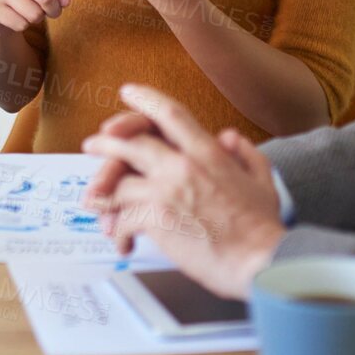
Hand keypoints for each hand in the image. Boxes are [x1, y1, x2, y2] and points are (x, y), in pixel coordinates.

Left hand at [81, 83, 284, 299]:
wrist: (260, 262)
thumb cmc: (262, 228)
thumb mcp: (262, 180)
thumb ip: (245, 153)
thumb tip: (229, 137)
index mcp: (208, 153)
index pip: (170, 114)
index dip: (145, 99)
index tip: (128, 92)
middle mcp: (182, 166)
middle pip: (131, 143)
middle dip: (106, 141)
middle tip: (91, 144)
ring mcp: (166, 191)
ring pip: (120, 183)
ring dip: (106, 196)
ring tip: (97, 204)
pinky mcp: (156, 220)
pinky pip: (123, 218)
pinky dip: (118, 230)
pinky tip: (122, 240)